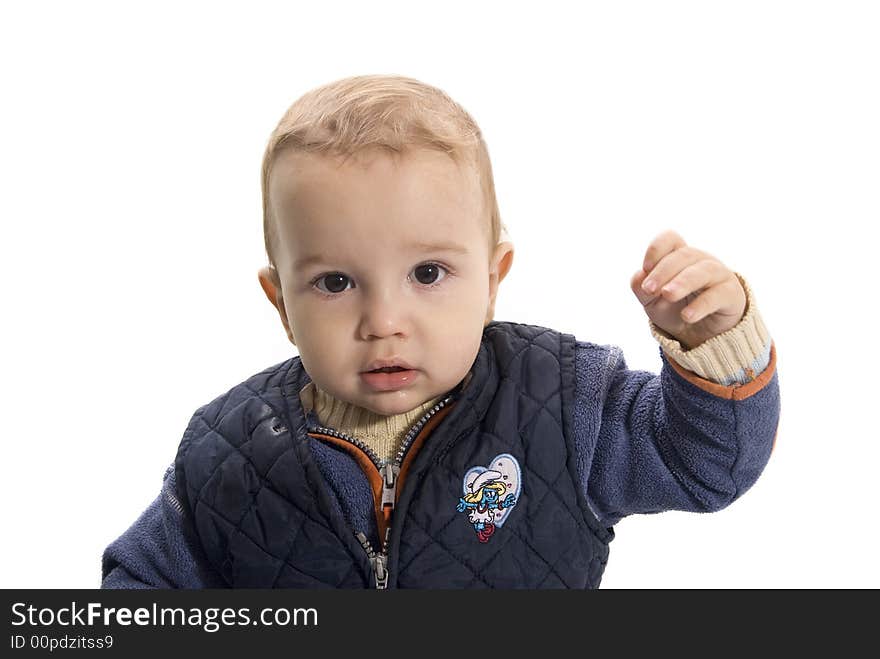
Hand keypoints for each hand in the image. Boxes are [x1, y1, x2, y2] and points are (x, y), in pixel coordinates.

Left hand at [630, 230, 746, 349]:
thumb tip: (638, 277)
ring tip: (667, 295)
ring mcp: (719, 275)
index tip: (645, 268)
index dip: (657, 249)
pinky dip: (702, 305)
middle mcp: (700, 261)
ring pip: (704, 271)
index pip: (670, 239)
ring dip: (683, 282)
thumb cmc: (675, 309)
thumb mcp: (652, 302)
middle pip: (685, 255)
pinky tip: (687, 316)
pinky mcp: (731, 294)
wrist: (701, 335)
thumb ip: (642, 289)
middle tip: (650, 289)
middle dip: (664, 271)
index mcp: (679, 257)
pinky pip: (719, 295)